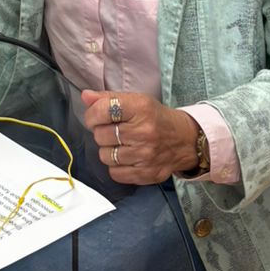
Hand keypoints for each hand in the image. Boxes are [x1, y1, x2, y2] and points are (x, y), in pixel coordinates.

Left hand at [81, 90, 198, 186]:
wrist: (185, 140)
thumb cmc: (155, 118)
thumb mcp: (136, 101)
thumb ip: (108, 98)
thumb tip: (85, 96)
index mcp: (141, 108)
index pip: (102, 110)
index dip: (92, 114)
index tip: (95, 116)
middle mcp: (144, 132)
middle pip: (100, 135)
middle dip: (101, 133)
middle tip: (113, 131)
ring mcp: (146, 155)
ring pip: (105, 155)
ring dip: (108, 150)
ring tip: (121, 145)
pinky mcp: (146, 174)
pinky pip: (114, 173)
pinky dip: (116, 166)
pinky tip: (126, 158)